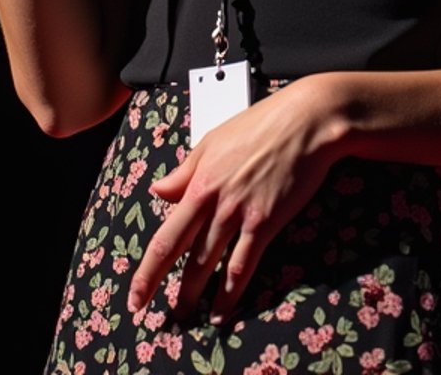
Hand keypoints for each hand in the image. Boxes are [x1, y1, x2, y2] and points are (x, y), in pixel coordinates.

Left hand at [128, 76, 341, 324]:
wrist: (305, 122)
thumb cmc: (260, 125)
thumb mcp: (213, 140)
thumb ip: (184, 171)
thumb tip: (157, 190)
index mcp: (198, 181)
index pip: (165, 235)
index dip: (147, 271)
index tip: (135, 295)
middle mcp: (214, 201)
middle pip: (180, 254)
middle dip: (160, 288)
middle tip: (149, 313)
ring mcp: (239, 214)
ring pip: (209, 264)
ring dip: (194, 295)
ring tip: (186, 317)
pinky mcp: (265, 222)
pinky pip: (242, 266)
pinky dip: (230, 294)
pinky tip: (221, 313)